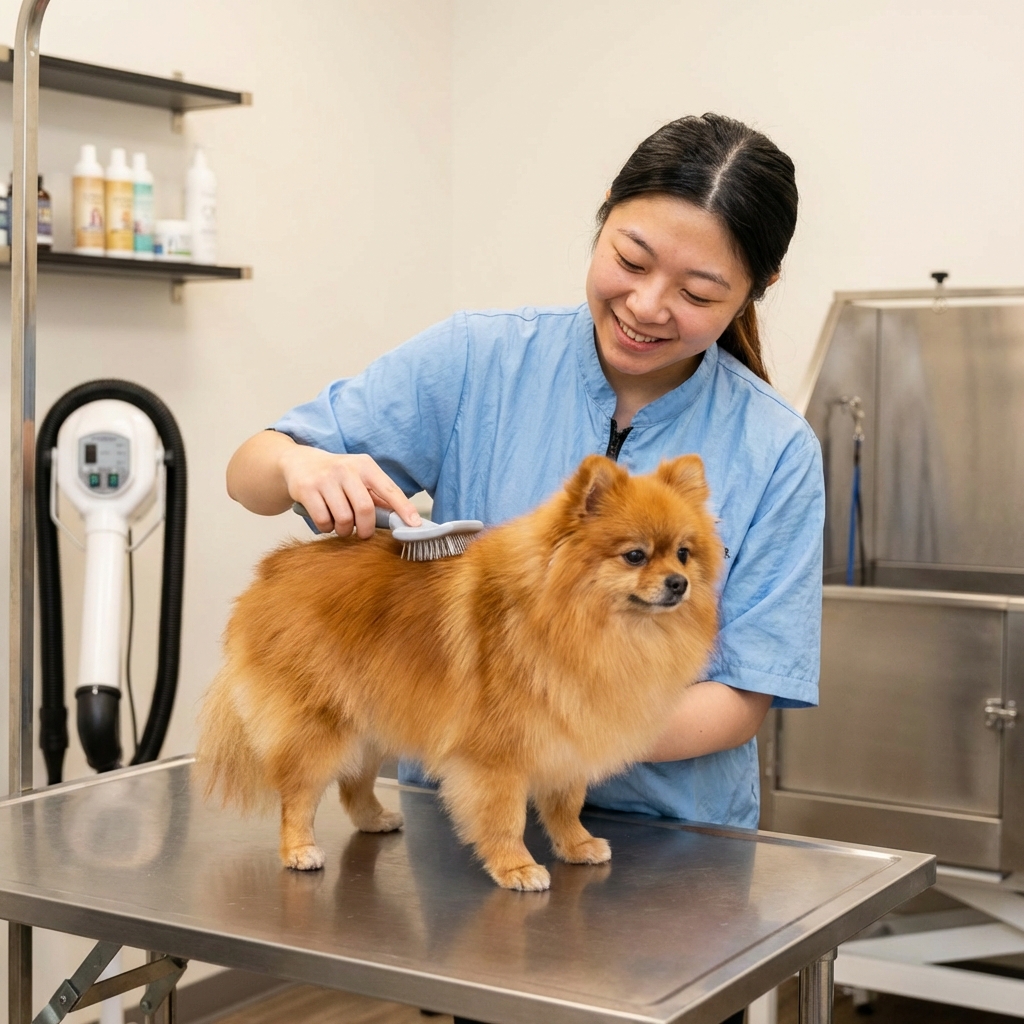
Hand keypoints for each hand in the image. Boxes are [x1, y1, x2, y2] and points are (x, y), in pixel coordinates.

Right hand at [280, 447, 421, 537]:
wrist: (298, 462)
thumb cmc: (336, 475)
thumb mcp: (359, 477)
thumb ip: (378, 496)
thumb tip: (403, 518)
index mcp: (365, 466)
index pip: (389, 489)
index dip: (403, 508)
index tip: (414, 524)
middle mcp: (346, 469)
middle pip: (365, 509)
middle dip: (366, 529)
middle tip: (363, 533)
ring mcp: (325, 478)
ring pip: (344, 518)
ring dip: (344, 530)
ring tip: (341, 525)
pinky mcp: (307, 489)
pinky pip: (323, 521)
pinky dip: (327, 528)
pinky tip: (326, 521)